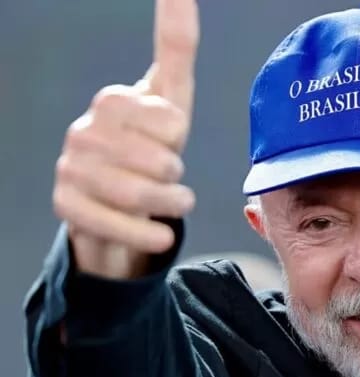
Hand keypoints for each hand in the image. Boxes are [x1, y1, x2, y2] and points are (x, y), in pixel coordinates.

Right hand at [52, 0, 199, 278]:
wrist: (118, 201)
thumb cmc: (151, 144)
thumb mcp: (170, 99)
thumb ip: (176, 45)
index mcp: (112, 102)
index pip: (172, 122)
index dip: (178, 135)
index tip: (165, 136)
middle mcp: (84, 131)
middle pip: (163, 163)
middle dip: (176, 175)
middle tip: (167, 176)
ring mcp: (71, 169)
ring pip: (144, 196)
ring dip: (172, 206)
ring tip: (174, 203)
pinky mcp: (67, 208)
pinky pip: (121, 227)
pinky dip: (150, 235)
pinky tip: (159, 233)